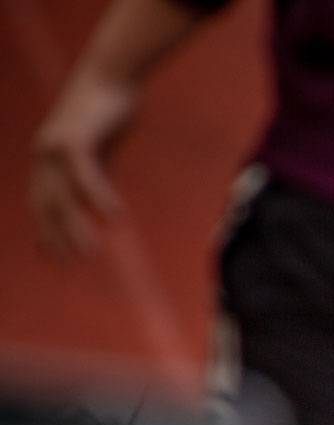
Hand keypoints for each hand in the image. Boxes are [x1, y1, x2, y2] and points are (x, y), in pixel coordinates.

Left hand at [29, 72, 138, 258]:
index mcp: (47, 157)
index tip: (53, 257)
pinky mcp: (76, 139)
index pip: (41, 201)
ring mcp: (57, 146)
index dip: (46, 230)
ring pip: (64, 196)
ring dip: (76, 227)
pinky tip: (114, 218)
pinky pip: (87, 176)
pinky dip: (100, 198)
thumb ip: (94, 173)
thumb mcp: (98, 147)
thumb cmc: (107, 109)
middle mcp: (45, 154)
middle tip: (68, 265)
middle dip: (57, 236)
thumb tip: (96, 200)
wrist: (110, 73)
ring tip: (89, 253)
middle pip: (48, 204)